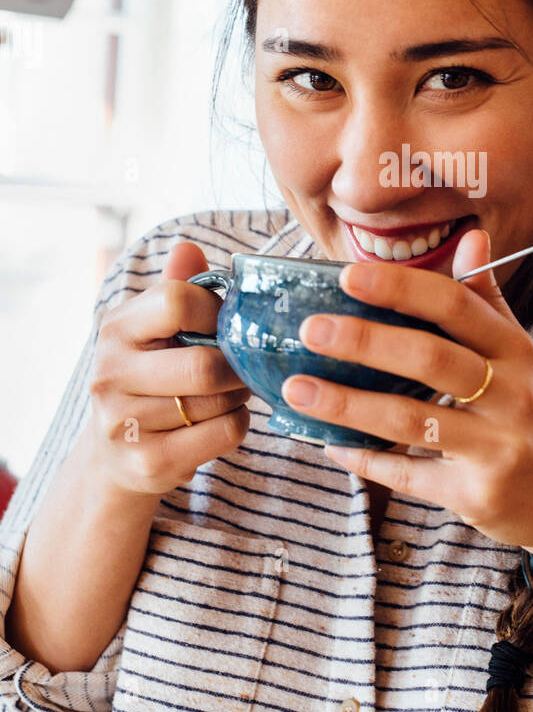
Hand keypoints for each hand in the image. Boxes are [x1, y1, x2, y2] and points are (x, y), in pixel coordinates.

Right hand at [87, 242, 252, 497]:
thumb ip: (176, 288)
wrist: (115, 453)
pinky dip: (237, 422)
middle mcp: (109, 375)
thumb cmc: (148, 377)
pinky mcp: (148, 463)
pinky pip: (224, 433)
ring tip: (232, 390)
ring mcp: (124, 424)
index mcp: (116, 329)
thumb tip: (189, 247)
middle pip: (204, 365)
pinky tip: (224, 417)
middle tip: (244, 365)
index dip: (216, 310)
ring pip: (218, 402)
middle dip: (237, 366)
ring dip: (239, 394)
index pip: (175, 301)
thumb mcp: (154, 329)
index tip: (226, 323)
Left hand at [281, 228, 532, 555]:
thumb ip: (489, 302)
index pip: (456, 306)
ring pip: (410, 421)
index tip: (348, 275)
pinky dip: (366, 462)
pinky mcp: (478, 496)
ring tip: (297, 391)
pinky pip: (410, 476)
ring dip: (347, 405)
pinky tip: (331, 447)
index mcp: (518, 353)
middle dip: (364, 341)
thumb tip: (470, 238)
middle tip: (310, 329)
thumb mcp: (526, 358)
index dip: (401, 288)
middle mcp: (512, 396)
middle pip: (429, 358)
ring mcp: (496, 449)